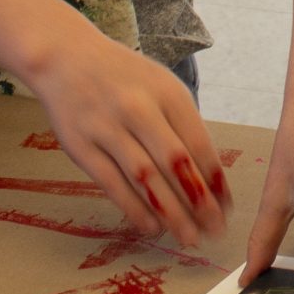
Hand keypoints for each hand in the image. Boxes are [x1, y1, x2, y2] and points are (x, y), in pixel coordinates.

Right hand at [27, 35, 229, 246]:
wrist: (66, 57)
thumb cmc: (123, 77)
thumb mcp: (161, 85)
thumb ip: (182, 123)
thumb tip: (208, 175)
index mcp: (167, 93)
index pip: (199, 144)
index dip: (215, 180)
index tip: (227, 207)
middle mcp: (138, 108)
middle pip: (176, 163)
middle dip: (199, 202)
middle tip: (214, 230)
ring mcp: (107, 127)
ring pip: (145, 177)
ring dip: (170, 212)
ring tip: (187, 236)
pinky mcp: (80, 146)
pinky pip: (112, 183)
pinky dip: (134, 208)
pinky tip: (151, 227)